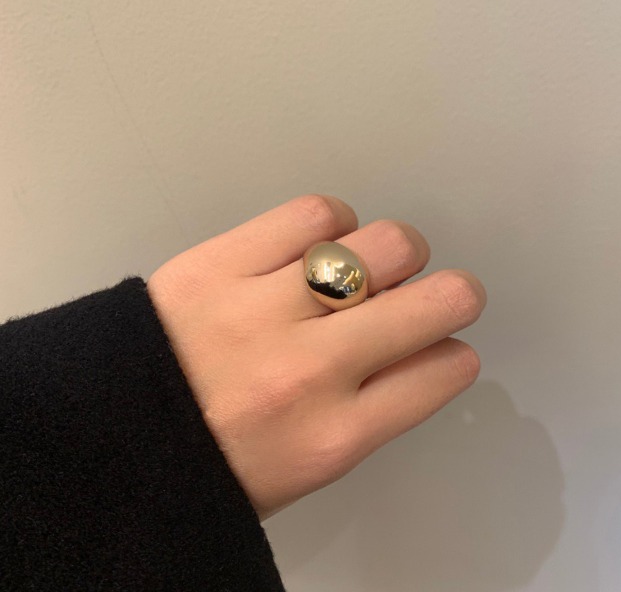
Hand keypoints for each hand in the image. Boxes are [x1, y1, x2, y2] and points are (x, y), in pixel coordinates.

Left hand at [147, 195, 486, 520]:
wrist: (109, 440)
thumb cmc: (212, 460)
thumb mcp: (307, 465)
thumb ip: (373, 410)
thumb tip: (420, 347)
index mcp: (333, 437)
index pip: (443, 371)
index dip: (451, 352)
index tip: (439, 346)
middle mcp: (309, 371)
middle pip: (436, 301)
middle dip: (452, 294)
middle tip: (429, 293)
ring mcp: (263, 311)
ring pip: (382, 247)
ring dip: (396, 252)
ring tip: (372, 263)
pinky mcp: (220, 265)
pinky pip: (313, 216)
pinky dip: (333, 222)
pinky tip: (321, 243)